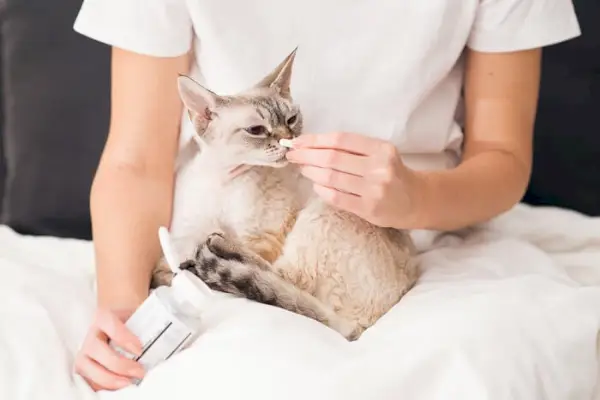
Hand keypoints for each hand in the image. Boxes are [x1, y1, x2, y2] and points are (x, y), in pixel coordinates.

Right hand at [74, 307, 144, 390]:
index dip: (123, 338)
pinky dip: (101, 386)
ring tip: (128, 383)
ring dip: (108, 379)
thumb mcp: (139, 317)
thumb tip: (169, 342)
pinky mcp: (83, 366)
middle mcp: (91, 333)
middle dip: (119, 364)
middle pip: (96, 349)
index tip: (139, 350)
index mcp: (104, 316)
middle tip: (140, 372)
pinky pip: (86, 379)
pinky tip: (118, 388)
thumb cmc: (132, 321)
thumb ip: (148, 326)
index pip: (110, 324)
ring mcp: (84, 351)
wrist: (118, 322)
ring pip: (86, 366)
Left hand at [286, 132, 425, 227]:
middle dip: (306, 155)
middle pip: (332, 158)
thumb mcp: (380, 154)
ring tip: (303, 169)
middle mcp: (379, 167)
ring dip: (311, 172)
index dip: (314, 140)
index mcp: (381, 148)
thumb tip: (312, 145)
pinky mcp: (369, 209)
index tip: (297, 142)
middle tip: (292, 155)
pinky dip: (321, 190)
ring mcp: (374, 190)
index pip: (340, 139)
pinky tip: (316, 186)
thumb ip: (353, 149)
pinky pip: (336, 198)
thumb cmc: (391, 173)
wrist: (415, 201)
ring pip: (331, 178)